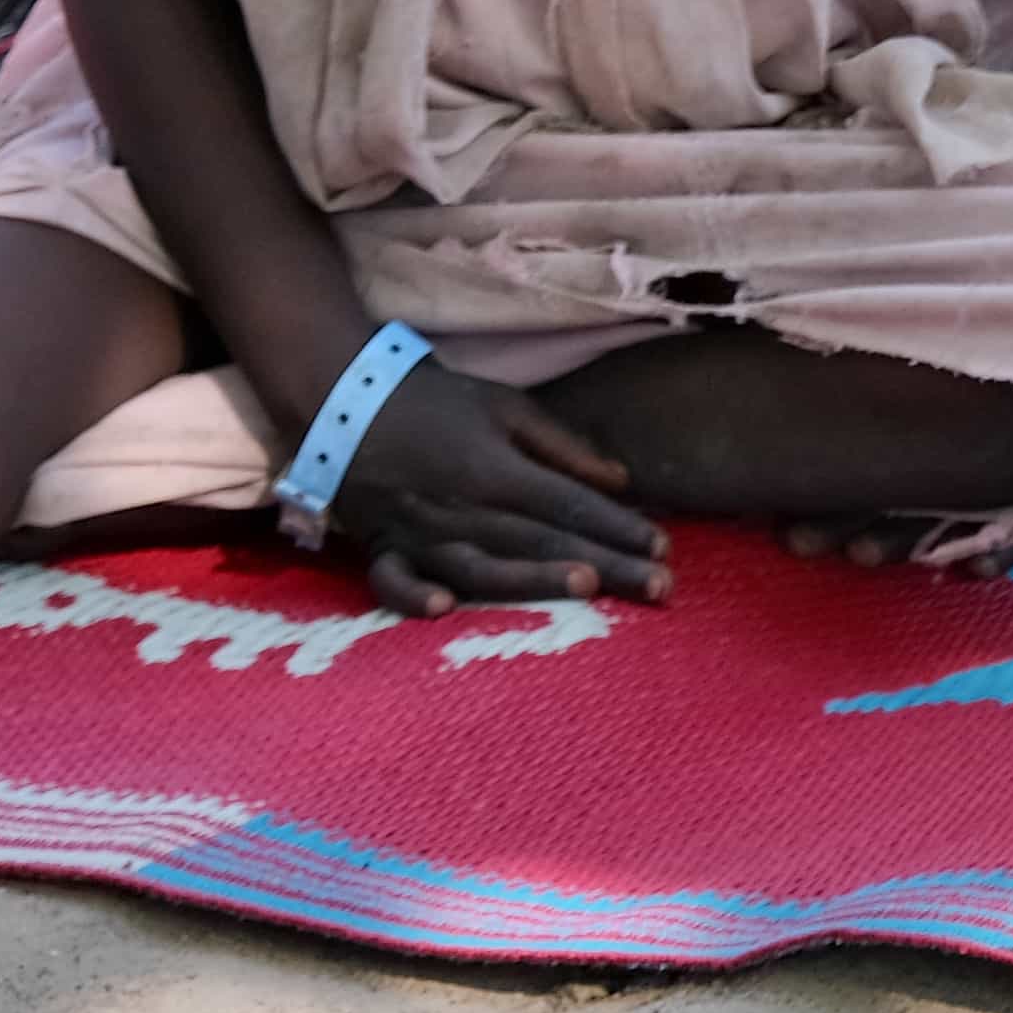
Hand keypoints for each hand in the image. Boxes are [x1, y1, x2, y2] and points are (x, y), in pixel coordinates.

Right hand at [297, 361, 666, 613]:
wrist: (348, 401)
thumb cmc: (438, 404)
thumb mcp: (507, 407)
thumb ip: (564, 448)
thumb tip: (623, 483)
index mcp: (494, 468)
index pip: (568, 505)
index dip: (618, 527)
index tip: (663, 548)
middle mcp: (460, 505)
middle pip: (540, 541)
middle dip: (604, 565)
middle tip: (658, 588)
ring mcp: (417, 532)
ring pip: (480, 567)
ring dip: (532, 582)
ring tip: (588, 593)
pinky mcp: (380, 550)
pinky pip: (391, 582)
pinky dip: (413, 596)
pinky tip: (445, 611)